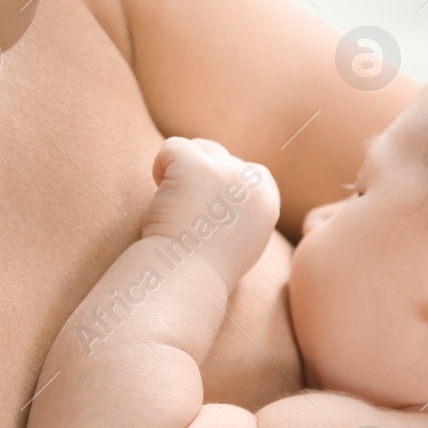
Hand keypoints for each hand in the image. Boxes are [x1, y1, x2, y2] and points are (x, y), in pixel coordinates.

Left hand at [142, 137, 279, 288]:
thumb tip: (228, 186)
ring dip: (179, 172)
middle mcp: (252, 182)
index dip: (220, 189)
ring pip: (197, 147)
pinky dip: (159, 169)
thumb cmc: (204, 267)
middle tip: (187, 216)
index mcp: (267, 199)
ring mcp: (226, 170)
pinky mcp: (196, 165)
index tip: (208, 220)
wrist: (185, 280)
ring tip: (173, 207)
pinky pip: (171, 147)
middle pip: (219, 156)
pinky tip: (161, 199)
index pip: (247, 171)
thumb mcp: (241, 238)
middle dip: (198, 178)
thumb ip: (242, 209)